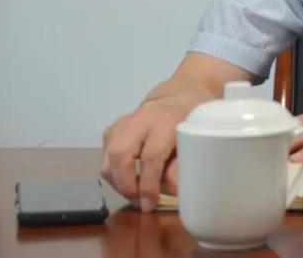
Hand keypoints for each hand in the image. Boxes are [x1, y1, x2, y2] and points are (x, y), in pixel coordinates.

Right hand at [100, 94, 200, 211]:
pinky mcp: (112, 130)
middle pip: (120, 154)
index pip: (151, 155)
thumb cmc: (189, 120)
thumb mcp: (197, 137)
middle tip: (139, 202)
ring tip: (136, 195)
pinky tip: (130, 180)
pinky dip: (114, 174)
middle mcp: (140, 118)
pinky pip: (105, 157)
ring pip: (108, 158)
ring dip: (118, 183)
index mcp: (166, 119)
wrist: (177, 98)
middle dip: (126, 184)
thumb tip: (172, 190)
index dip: (148, 184)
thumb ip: (183, 164)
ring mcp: (123, 123)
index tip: (150, 203)